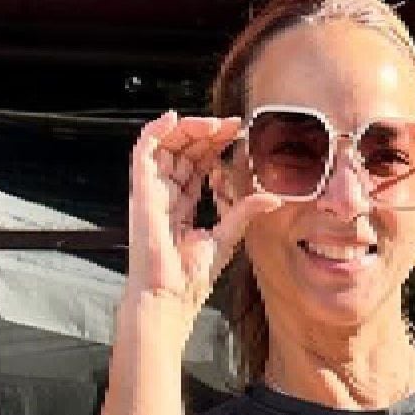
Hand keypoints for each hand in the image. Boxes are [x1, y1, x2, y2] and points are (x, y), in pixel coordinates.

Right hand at [125, 111, 285, 309]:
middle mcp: (165, 195)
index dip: (216, 147)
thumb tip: (273, 198)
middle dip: (207, 135)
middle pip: (183, 152)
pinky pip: (143, 152)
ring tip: (213, 123)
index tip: (239, 135)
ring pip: (165, 146)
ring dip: (188, 129)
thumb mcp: (227, 237)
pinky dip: (155, 131)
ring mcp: (152, 191)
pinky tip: (174, 118)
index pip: (197, 165)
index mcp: (182, 206)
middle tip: (232, 125)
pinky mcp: (142, 191)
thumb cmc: (190, 278)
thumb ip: (244, 212)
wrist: (169, 296)